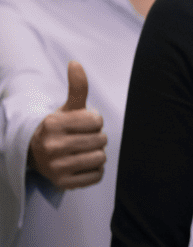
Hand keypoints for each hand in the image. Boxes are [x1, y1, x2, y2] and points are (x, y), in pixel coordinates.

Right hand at [28, 61, 107, 189]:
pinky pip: (97, 176)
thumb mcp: (68, 108)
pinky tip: (82, 164)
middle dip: (97, 137)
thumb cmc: (61, 128)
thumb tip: (75, 63)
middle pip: (101, 139)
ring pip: (101, 158)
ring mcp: (56, 167)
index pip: (97, 120)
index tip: (82, 124)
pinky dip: (95, 170)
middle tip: (82, 139)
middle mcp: (52, 146)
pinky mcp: (63, 183)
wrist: (37, 154)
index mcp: (53, 124)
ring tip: (83, 151)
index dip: (95, 121)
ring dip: (97, 154)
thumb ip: (77, 87)